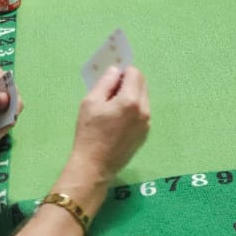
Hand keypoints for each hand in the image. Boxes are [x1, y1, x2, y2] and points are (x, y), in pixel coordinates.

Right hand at [65, 64, 150, 186]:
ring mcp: (147, 123)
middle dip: (129, 82)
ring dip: (131, 96)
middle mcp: (144, 110)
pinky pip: (142, 113)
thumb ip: (106, 82)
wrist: (94, 165)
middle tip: (110, 92)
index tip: (111, 79)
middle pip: (142, 84)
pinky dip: (133, 110)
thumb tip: (116, 70)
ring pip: (143, 98)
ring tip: (113, 108)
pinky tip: (118, 121)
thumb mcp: (91, 102)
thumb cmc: (89, 132)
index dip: (123, 72)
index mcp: (131, 100)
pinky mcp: (145, 134)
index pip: (135, 73)